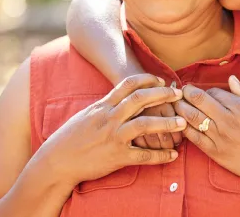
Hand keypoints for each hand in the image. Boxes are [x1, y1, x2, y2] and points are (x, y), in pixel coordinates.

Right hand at [37, 74, 186, 187]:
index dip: (147, 79)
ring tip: (182, 122)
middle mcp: (110, 117)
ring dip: (166, 123)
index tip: (161, 80)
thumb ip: (108, 104)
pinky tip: (172, 155)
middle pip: (140, 99)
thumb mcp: (89, 113)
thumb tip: (124, 96)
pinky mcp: (116, 157)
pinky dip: (159, 155)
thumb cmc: (72, 135)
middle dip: (162, 94)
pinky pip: (142, 155)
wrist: (57, 160)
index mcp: (104, 105)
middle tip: (178, 94)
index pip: (128, 84)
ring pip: (144, 124)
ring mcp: (114, 136)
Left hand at [174, 76, 239, 182]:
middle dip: (186, 93)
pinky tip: (180, 123)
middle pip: (198, 100)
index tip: (198, 91)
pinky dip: (184, 129)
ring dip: (180, 108)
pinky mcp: (216, 153)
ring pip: (192, 117)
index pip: (212, 92)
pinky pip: (194, 138)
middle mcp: (226, 119)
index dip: (203, 90)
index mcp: (238, 106)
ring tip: (175, 103)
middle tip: (180, 91)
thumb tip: (231, 78)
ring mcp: (220, 137)